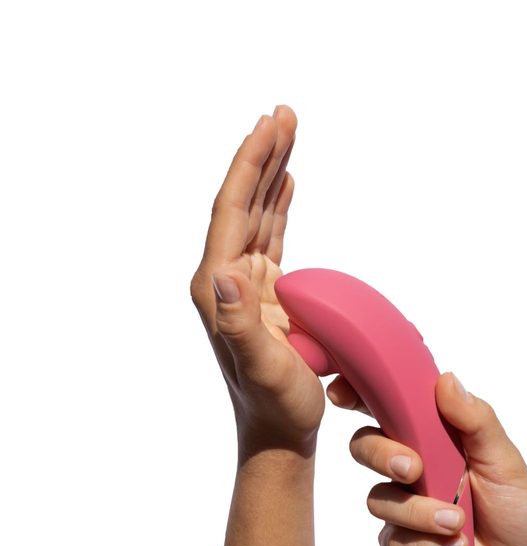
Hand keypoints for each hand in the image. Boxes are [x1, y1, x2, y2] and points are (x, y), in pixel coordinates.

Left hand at [190, 106, 324, 454]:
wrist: (278, 433)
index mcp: (217, 286)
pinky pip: (272, 234)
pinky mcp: (265, 291)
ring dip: (274, 171)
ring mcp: (245, 283)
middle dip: (263, 154)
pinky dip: (281, 203)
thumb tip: (222, 274)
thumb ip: (236, 323)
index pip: (232, 209)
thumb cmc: (275, 404)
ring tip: (289, 131)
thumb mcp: (260, 366)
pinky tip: (289, 182)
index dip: (250, 164)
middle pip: (244, 201)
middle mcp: (225, 278)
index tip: (270, 125)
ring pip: (259, 212)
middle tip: (285, 112)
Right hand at [326, 371, 526, 545]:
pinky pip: (392, 540)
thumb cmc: (520, 509)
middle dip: (382, 454)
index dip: (358, 394)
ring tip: (459, 524)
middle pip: (364, 446)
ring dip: (419, 513)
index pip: (387, 406)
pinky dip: (426, 545)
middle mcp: (411, 467)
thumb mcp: (504, 459)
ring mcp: (403, 507)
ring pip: (379, 499)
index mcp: (432, 436)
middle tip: (414, 470)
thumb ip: (475, 420)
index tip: (343, 393)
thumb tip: (445, 379)